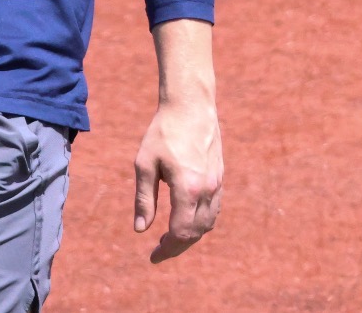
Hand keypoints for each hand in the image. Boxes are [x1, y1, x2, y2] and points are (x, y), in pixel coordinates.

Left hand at [132, 95, 222, 262]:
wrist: (191, 105)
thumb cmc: (163, 132)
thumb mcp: (145, 164)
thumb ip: (144, 199)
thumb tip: (141, 230)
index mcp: (187, 189)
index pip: (180, 232)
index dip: (167, 249)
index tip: (153, 256)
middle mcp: (207, 190)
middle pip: (196, 233)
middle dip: (178, 246)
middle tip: (159, 251)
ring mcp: (217, 183)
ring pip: (208, 223)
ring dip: (191, 236)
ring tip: (171, 238)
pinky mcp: (220, 176)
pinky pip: (215, 209)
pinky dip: (202, 222)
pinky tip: (187, 219)